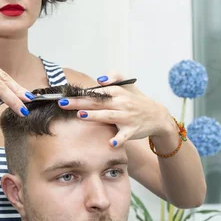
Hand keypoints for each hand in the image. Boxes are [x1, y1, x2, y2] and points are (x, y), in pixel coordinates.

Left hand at [57, 71, 173, 145]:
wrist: (158, 116)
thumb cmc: (138, 100)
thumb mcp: (129, 85)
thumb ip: (114, 77)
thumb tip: (99, 78)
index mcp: (118, 92)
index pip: (96, 91)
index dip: (80, 93)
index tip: (65, 94)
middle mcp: (122, 103)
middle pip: (98, 102)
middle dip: (80, 102)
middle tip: (63, 103)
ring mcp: (127, 117)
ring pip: (109, 116)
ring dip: (95, 116)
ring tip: (81, 116)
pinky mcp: (132, 130)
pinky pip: (124, 136)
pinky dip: (118, 139)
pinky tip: (110, 143)